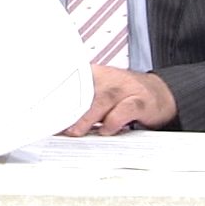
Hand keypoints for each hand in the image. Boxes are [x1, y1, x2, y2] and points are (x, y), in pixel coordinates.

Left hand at [62, 65, 176, 136]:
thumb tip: (56, 119)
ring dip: (87, 117)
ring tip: (75, 131)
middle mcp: (109, 78)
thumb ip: (81, 101)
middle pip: (84, 89)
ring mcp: (125, 89)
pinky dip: (114, 121)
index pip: (72, 80)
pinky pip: (125, 109)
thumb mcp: (101, 91)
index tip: (44, 108)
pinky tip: (107, 130)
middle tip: (56, 123)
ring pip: (102, 99)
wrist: (160, 93)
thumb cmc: (124, 95)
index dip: (57, 93)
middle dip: (69, 107)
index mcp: (95, 74)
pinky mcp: (140, 101)